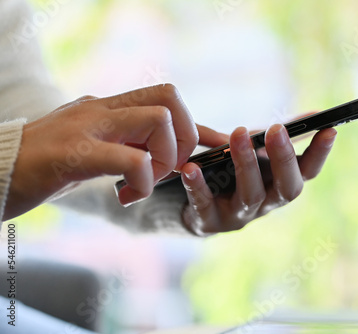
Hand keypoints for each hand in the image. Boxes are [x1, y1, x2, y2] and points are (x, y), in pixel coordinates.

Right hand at [4, 84, 197, 220]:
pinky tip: (124, 196)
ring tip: (140, 184)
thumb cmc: (42, 166)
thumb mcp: (90, 149)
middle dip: (183, 140)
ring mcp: (87, 125)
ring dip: (162, 161)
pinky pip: (133, 159)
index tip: (213, 145)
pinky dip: (142, 182)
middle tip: (166, 170)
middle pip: (170, 98)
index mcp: (107, 107)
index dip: (197, 125)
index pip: (165, 98)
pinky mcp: (74, 152)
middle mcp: (101, 108)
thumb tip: (154, 154)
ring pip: (158, 121)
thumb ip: (122, 145)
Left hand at [180, 123, 336, 235]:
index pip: (308, 172)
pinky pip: (205, 205)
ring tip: (238, 134)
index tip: (329, 129)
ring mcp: (240, 215)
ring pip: (250, 195)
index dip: (320, 154)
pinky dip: (199, 186)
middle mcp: (267, 204)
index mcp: (281, 185)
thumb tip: (317, 114)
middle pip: (286, 189)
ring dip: (246, 164)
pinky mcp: (210, 220)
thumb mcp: (260, 153)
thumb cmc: (237, 173)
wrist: (201, 208)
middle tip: (276, 129)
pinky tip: (192, 167)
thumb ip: (284, 137)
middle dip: (283, 159)